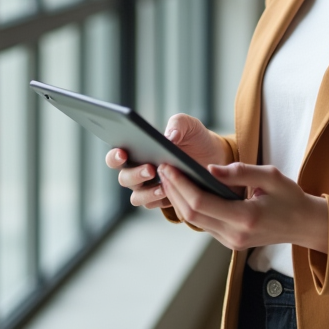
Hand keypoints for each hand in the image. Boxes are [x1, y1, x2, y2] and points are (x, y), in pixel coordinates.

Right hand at [105, 114, 231, 210]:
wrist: (213, 156)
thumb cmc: (193, 137)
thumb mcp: (188, 125)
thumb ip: (177, 124)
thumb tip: (169, 138)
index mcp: (137, 150)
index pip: (116, 155)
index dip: (115, 156)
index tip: (123, 153)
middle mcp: (137, 170)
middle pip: (124, 178)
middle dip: (135, 175)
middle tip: (151, 169)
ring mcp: (148, 187)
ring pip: (136, 196)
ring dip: (146, 192)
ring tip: (163, 187)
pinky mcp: (161, 200)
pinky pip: (152, 204)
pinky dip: (159, 201)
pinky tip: (171, 194)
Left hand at [158, 161, 328, 252]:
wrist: (304, 225)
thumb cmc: (290, 197)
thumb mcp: (271, 176)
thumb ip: (240, 172)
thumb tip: (209, 169)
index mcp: (246, 217)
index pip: (202, 202)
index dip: (181, 184)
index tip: (169, 167)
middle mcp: (235, 234)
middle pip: (192, 214)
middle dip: (174, 190)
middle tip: (163, 168)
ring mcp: (231, 242)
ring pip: (195, 221)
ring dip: (178, 198)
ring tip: (169, 176)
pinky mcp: (229, 242)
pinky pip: (204, 224)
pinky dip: (190, 206)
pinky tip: (184, 189)